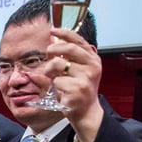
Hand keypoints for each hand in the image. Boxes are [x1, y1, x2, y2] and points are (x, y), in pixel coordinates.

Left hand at [47, 27, 103, 141]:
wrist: (86, 111)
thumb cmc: (78, 89)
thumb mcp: (76, 71)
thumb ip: (67, 57)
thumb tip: (51, 42)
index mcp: (93, 59)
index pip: (78, 40)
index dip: (64, 33)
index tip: (52, 30)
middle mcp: (92, 66)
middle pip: (69, 48)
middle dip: (53, 49)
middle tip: (48, 54)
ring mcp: (86, 78)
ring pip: (58, 64)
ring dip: (50, 70)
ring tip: (54, 78)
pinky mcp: (77, 89)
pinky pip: (56, 81)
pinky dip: (53, 85)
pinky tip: (60, 91)